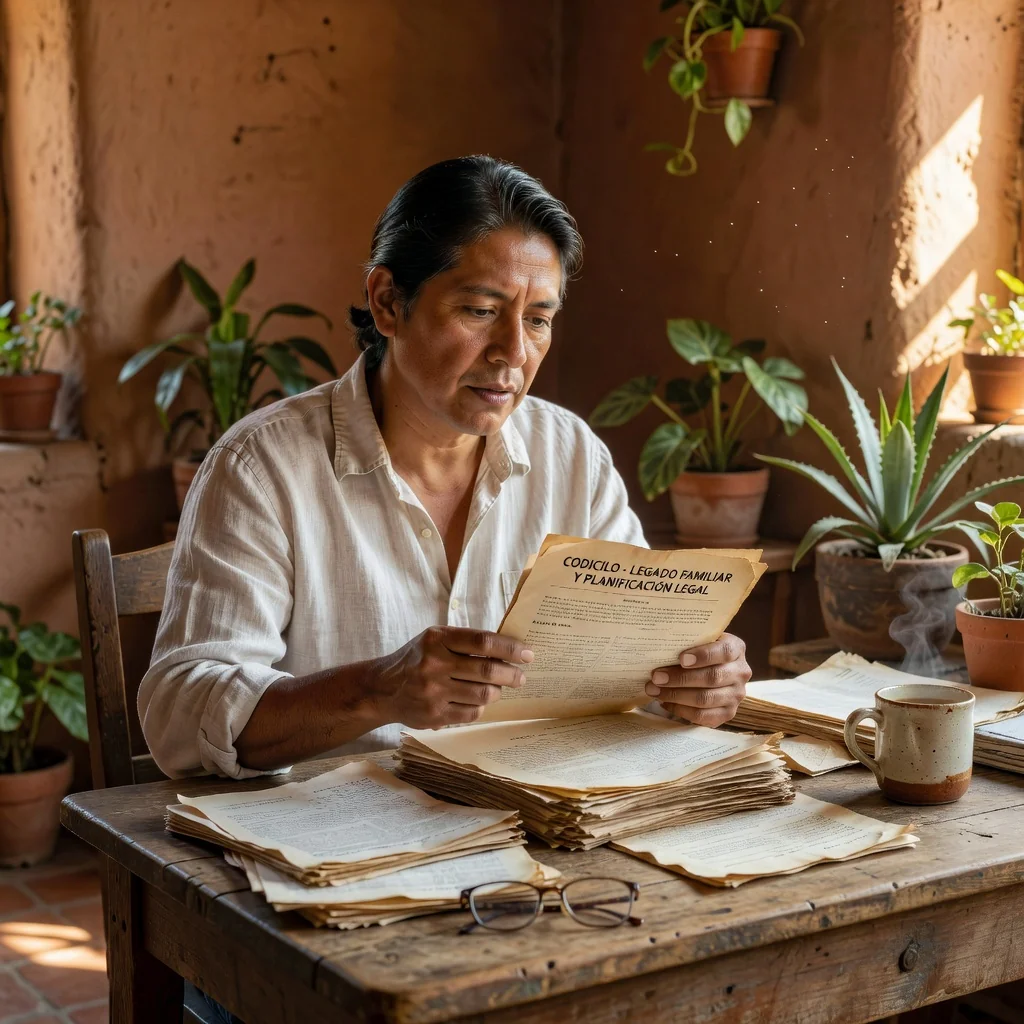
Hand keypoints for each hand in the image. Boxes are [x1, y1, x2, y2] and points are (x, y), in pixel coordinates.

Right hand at [374, 626, 532, 727]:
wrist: (381, 689)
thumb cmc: (416, 659)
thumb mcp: (435, 639)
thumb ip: (465, 642)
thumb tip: (508, 650)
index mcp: (437, 639)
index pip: (483, 641)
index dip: (510, 648)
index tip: (527, 654)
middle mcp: (434, 664)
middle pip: (487, 670)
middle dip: (512, 674)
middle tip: (521, 676)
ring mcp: (433, 692)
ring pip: (484, 695)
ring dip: (498, 691)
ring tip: (499, 688)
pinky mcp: (434, 715)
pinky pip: (472, 713)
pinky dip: (481, 707)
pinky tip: (479, 701)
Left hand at [644, 633, 749, 727]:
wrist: (712, 670)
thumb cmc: (699, 652)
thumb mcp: (699, 641)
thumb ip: (688, 642)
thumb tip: (661, 648)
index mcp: (736, 648)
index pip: (724, 651)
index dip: (703, 655)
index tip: (681, 659)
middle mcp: (741, 672)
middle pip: (712, 677)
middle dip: (680, 678)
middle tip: (656, 677)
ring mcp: (736, 695)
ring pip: (705, 699)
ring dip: (676, 696)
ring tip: (655, 691)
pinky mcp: (728, 713)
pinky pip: (703, 716)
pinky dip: (681, 710)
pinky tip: (665, 703)